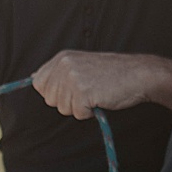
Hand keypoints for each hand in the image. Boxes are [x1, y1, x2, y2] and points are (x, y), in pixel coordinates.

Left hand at [32, 50, 165, 118]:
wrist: (139, 74)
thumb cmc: (112, 73)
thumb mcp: (81, 64)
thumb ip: (58, 72)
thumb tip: (33, 79)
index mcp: (62, 57)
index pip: (38, 83)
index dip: (54, 92)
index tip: (72, 89)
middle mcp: (64, 65)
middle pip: (50, 99)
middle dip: (67, 101)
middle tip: (88, 90)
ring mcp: (73, 78)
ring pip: (63, 108)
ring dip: (80, 107)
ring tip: (96, 93)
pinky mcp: (83, 92)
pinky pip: (78, 114)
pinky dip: (90, 113)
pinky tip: (101, 98)